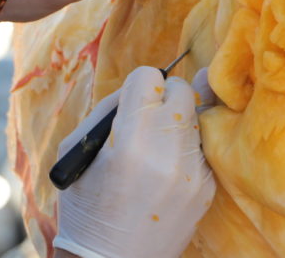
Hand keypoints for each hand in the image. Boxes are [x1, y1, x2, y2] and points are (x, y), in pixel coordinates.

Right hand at [54, 67, 215, 257]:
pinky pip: (202, 148)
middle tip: (146, 119)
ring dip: (176, 124)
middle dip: (164, 98)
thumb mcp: (77, 151)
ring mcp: (193, 172)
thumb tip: (139, 86)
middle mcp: (168, 152)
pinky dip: (186, 150)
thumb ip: (108, 110)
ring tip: (154, 151)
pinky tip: (166, 170)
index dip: (137, 86)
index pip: (150, 77)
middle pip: (182, 90)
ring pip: (196, 118)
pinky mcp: (207, 188)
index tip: (132, 102)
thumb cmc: (86, 207)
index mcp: (130, 140)